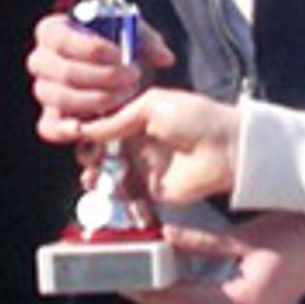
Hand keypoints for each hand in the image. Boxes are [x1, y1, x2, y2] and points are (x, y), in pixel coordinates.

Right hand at [28, 14, 174, 143]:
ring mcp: (44, 90)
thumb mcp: (132, 34)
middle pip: (62, 72)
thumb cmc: (119, 46)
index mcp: (52, 31)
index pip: (61, 39)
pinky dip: (68, 130)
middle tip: (131, 78)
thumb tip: (165, 58)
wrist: (115, 70)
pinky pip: (49, 128)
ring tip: (125, 96)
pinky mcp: (50, 117)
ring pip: (59, 99)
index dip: (92, 49)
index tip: (121, 55)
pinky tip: (93, 126)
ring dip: (95, 101)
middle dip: (101, 77)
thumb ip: (149, 41)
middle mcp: (41, 61)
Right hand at [80, 88, 239, 204]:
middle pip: (103, 154)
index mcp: (138, 120)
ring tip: (94, 177)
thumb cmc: (195, 118)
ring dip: (98, 178)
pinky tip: (112, 190)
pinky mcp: (155, 193)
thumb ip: (118, 118)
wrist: (226, 148)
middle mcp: (140, 145)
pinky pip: (130, 197)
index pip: (105, 127)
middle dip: (90, 157)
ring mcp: (146, 169)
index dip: (89, 133)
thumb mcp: (152, 105)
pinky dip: (117, 196)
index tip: (78, 136)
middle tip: (90, 158)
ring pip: (112, 177)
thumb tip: (86, 128)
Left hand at [127, 214, 304, 303]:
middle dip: (158, 295)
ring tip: (142, 278)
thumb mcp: (245, 236)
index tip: (127, 283)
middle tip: (125, 279)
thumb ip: (202, 242)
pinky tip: (175, 278)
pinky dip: (194, 292)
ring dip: (174, 294)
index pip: (187, 300)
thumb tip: (163, 238)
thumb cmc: (297, 234)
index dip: (154, 292)